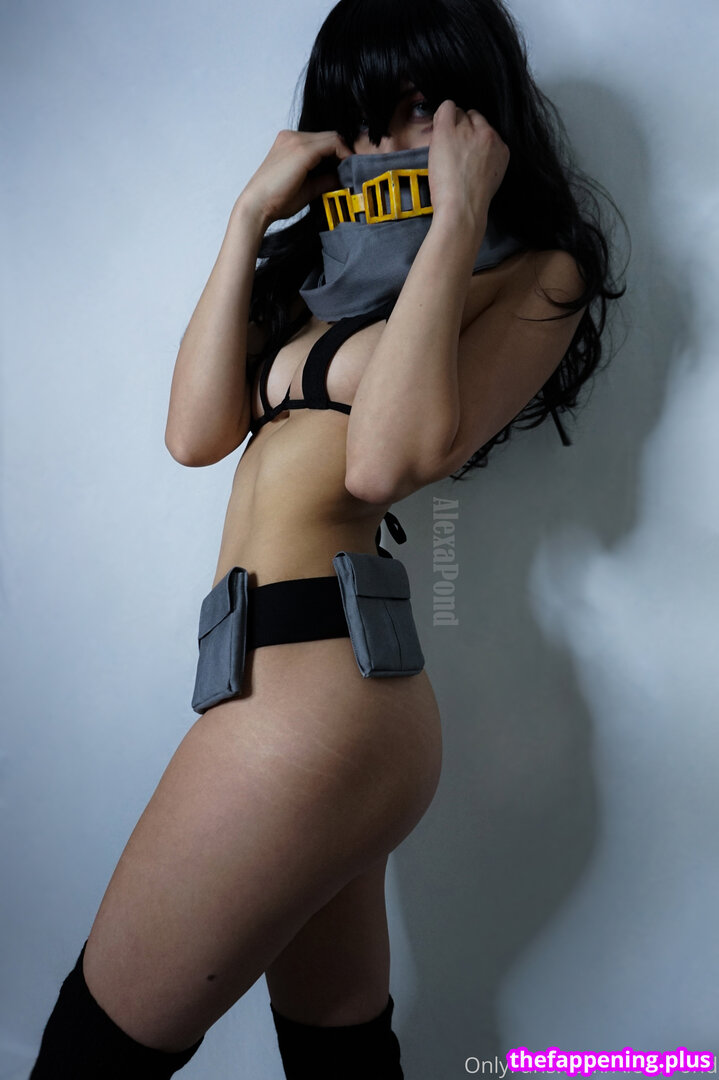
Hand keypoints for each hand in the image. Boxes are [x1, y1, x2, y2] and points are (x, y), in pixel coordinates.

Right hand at [239, 129, 352, 225]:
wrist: (256, 206)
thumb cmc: (276, 201)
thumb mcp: (307, 187)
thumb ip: (325, 179)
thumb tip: (343, 178)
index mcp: (289, 143)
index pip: (322, 141)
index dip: (339, 153)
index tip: (348, 169)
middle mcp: (292, 136)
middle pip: (329, 136)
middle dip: (344, 151)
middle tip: (354, 169)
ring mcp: (296, 140)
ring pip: (332, 137)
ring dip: (344, 153)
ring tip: (351, 171)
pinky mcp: (302, 149)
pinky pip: (332, 144)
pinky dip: (343, 154)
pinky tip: (347, 169)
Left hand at [427, 99, 509, 226]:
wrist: (462, 208)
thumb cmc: (471, 202)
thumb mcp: (490, 179)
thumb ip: (486, 160)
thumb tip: (473, 152)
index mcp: (501, 149)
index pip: (486, 130)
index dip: (473, 137)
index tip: (465, 149)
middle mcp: (489, 136)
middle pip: (474, 118)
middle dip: (463, 129)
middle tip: (453, 149)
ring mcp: (469, 131)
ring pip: (460, 113)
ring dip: (451, 125)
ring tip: (444, 147)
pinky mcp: (449, 130)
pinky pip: (446, 107)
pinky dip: (441, 113)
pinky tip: (439, 126)